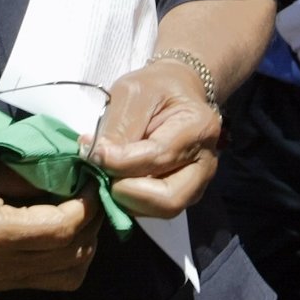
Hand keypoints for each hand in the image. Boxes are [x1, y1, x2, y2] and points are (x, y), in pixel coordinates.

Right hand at [0, 153, 100, 291]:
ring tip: (77, 209)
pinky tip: (58, 227)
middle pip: (73, 253)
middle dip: (92, 219)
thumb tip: (65, 168)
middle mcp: (2, 266)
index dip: (87, 203)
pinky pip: (50, 279)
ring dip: (84, 242)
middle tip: (88, 187)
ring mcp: (1, 280)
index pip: (63, 229)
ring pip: (68, 274)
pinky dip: (68, 257)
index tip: (89, 175)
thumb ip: (20, 171)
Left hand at [86, 57, 221, 219]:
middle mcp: (206, 162)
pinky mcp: (186, 193)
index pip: (158, 156)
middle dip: (127, 192)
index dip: (120, 161)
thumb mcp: (133, 92)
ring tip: (107, 176)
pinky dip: (133, 202)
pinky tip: (118, 181)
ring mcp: (199, 183)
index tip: (93, 154)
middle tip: (101, 173)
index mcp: (199, 127)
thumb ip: (119, 127)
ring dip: (128, 200)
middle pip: (169, 199)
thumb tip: (97, 160)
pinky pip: (158, 210)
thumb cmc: (155, 88)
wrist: (177, 92)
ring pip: (164, 210)